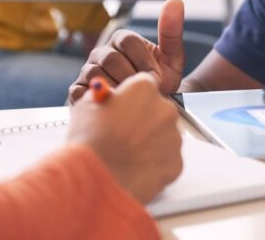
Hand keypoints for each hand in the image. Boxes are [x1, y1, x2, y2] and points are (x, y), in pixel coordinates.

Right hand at [67, 73, 182, 203]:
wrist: (96, 178)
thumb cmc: (89, 140)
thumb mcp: (88, 105)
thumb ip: (106, 96)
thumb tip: (110, 98)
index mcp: (144, 88)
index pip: (143, 85)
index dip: (130, 98)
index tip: (122, 108)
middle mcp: (164, 108)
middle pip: (157, 110)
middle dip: (144, 120)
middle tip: (124, 135)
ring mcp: (174, 137)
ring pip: (164, 136)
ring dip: (150, 143)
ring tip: (126, 155)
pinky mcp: (176, 164)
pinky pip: (166, 161)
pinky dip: (154, 165)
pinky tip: (134, 168)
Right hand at [69, 0, 185, 101]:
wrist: (149, 112)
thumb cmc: (158, 83)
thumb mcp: (171, 59)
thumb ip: (171, 32)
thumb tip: (175, 1)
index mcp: (122, 40)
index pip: (127, 40)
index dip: (143, 61)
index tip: (156, 77)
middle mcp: (103, 52)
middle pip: (111, 58)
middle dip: (131, 78)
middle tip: (144, 93)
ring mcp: (89, 70)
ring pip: (96, 74)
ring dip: (117, 90)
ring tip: (131, 103)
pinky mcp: (79, 90)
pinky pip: (80, 91)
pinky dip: (97, 99)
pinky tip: (113, 108)